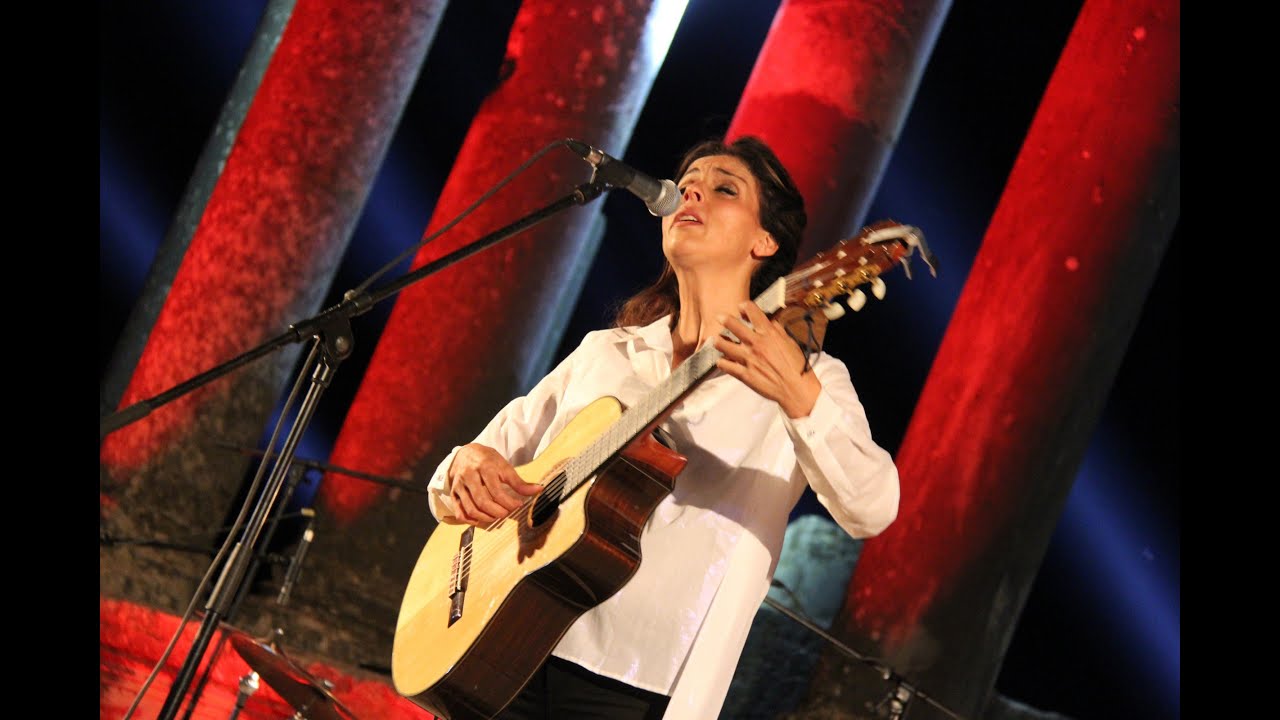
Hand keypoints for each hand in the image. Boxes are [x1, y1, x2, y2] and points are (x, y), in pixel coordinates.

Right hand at [446, 443, 542, 525]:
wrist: (466, 452)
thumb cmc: (487, 460)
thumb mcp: (504, 466)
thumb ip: (519, 481)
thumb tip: (539, 489)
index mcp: (484, 466)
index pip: (496, 490)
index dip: (508, 502)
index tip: (518, 505)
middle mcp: (469, 475)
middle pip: (482, 501)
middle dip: (497, 512)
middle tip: (506, 513)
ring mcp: (460, 484)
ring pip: (470, 508)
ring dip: (485, 517)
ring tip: (496, 517)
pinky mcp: (454, 492)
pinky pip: (459, 511)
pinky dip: (470, 519)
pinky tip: (481, 519)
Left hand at [714, 301, 821, 417]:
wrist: (795, 388)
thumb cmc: (796, 366)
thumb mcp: (789, 342)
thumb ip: (777, 330)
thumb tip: (769, 321)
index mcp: (768, 334)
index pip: (752, 311)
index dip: (744, 306)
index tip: (741, 307)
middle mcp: (756, 344)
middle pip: (732, 325)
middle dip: (724, 319)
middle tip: (720, 317)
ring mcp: (748, 359)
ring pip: (723, 344)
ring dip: (719, 341)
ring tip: (717, 340)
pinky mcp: (744, 374)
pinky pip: (725, 365)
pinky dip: (721, 361)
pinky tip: (723, 360)